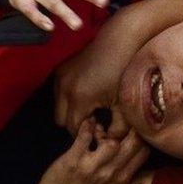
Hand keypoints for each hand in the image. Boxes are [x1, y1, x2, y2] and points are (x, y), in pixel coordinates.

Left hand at [7, 119, 148, 183]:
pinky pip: (85, 137)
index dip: (140, 135)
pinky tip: (87, 123)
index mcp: (122, 178)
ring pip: (112, 143)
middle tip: (117, 121)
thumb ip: (120, 167)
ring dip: (105, 130)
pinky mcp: (74, 161)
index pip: (144, 152)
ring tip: (98, 130)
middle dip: (128, 127)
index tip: (130, 127)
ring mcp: (92, 168)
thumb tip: (124, 142)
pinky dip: (87, 126)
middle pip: (133, 144)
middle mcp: (111, 174)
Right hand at [54, 0, 182, 137]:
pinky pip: (59, 93)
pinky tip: (89, 95)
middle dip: (76, 125)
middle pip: (61, 121)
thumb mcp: (124, 104)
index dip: (87, 135)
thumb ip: (118, 129)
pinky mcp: (60, 69)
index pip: (74, 130)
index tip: (100, 133)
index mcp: (79, 98)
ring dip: (71, 111)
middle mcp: (64, 88)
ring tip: (93, 109)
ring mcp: (60, 77)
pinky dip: (69, 98)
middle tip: (96, 122)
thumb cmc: (124, 71)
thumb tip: (110, 144)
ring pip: (58, 107)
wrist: (119, 39)